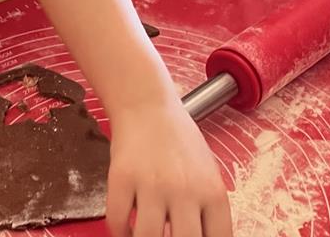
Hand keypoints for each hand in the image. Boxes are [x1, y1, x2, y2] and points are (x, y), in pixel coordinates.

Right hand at [107, 101, 231, 236]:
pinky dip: (120, 231)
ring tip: (142, 234)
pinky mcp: (121, 177)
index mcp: (212, 191)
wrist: (147, 106)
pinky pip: (117, 219)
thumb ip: (207, 210)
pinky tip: (125, 228)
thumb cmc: (179, 141)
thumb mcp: (207, 174)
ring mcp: (151, 183)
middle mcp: (184, 189)